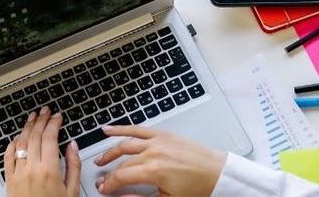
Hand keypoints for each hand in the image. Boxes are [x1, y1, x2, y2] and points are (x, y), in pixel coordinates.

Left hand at [4, 107, 80, 196]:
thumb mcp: (72, 191)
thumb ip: (74, 166)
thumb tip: (72, 146)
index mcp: (48, 170)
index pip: (50, 138)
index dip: (54, 123)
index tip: (57, 117)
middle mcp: (31, 169)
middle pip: (34, 136)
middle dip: (41, 120)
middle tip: (45, 111)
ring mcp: (18, 173)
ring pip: (21, 143)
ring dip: (27, 127)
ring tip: (33, 117)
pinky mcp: (9, 179)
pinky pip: (8, 155)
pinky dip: (13, 143)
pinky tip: (18, 137)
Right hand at [94, 126, 225, 195]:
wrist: (218, 173)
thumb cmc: (198, 188)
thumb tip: (122, 196)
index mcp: (153, 170)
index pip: (121, 177)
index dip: (109, 184)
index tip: (103, 189)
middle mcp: (153, 152)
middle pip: (122, 162)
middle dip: (109, 172)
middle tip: (102, 179)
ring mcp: (158, 140)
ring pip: (125, 144)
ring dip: (110, 151)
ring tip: (100, 159)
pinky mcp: (164, 134)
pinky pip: (138, 129)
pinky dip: (122, 128)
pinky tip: (109, 129)